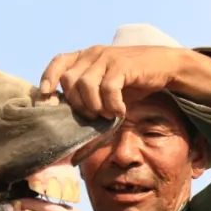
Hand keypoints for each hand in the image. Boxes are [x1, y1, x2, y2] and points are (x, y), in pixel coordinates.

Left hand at [40, 45, 210, 118]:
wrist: (165, 67)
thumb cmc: (133, 85)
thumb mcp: (107, 99)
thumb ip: (89, 118)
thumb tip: (71, 155)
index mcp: (85, 58)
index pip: (59, 62)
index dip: (48, 78)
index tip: (46, 97)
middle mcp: (93, 54)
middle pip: (69, 80)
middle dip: (77, 104)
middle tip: (94, 116)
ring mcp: (107, 57)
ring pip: (85, 84)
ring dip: (94, 105)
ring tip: (107, 114)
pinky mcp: (123, 64)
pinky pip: (108, 87)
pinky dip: (112, 104)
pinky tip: (120, 111)